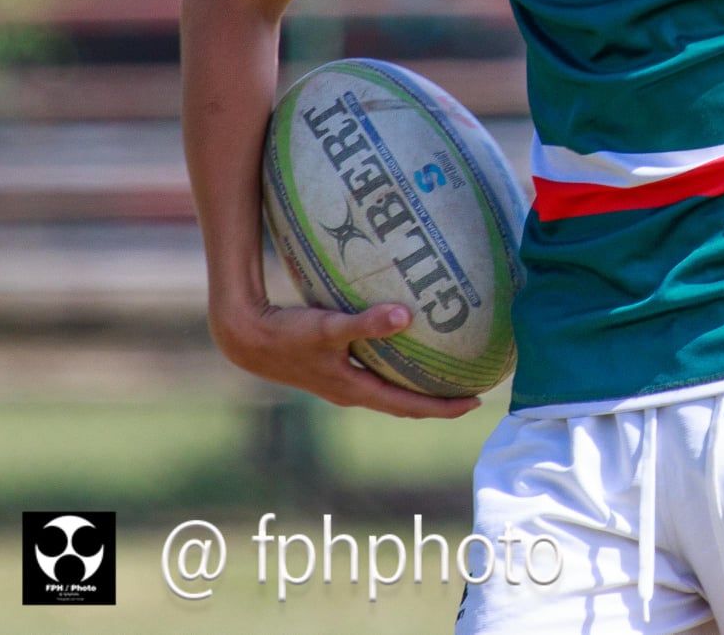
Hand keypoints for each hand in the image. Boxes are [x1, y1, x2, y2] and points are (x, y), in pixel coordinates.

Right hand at [211, 299, 481, 418]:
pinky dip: (393, 369)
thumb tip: (406, 315)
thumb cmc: (287, 335)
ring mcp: (340, 383)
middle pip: (404, 404)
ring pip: (388, 391)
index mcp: (357, 390)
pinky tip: (398, 346)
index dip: (445, 407)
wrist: (246, 339)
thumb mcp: (327, 328)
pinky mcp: (329, 369)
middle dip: (437, 401)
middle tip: (470, 390)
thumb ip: (365, 323)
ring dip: (415, 386)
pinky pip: (372, 374)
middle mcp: (352, 392)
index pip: (411, 406)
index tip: (476, 401)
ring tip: (442, 371)